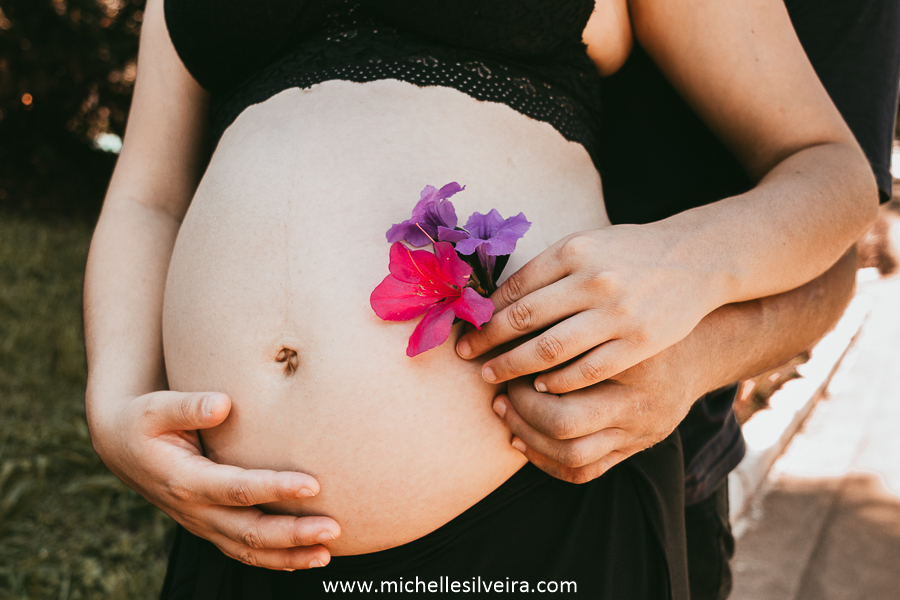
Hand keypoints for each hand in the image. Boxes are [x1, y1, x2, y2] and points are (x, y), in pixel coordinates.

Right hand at [89, 390, 339, 569]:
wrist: (122, 447)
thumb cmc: (143, 420)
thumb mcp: (155, 408)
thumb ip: (188, 406)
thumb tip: (223, 403)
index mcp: (184, 481)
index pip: (236, 489)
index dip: (275, 488)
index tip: (312, 484)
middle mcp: (195, 510)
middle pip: (249, 530)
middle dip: (293, 533)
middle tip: (334, 527)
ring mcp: (203, 524)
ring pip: (249, 550)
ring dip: (289, 555)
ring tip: (327, 552)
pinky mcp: (211, 527)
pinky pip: (245, 551)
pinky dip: (275, 560)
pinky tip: (307, 558)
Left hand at [456, 225, 726, 392]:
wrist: (695, 259)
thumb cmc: (628, 253)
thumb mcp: (585, 245)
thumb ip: (545, 269)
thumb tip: (493, 300)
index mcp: (574, 251)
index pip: (515, 288)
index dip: (485, 314)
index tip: (466, 331)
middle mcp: (593, 280)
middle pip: (524, 320)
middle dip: (489, 343)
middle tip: (467, 359)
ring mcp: (617, 313)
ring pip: (549, 351)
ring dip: (514, 367)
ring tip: (494, 378)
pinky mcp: (639, 342)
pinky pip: (586, 371)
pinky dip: (557, 383)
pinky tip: (539, 388)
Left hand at [491, 338, 702, 483]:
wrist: (698, 353)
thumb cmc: (641, 323)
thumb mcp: (611, 311)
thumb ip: (569, 322)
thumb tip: (508, 324)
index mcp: (633, 364)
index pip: (565, 378)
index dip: (525, 374)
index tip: (506, 360)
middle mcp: (638, 405)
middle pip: (564, 423)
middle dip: (522, 409)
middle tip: (500, 388)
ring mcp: (638, 434)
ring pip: (572, 455)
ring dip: (528, 437)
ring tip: (504, 411)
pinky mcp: (634, 450)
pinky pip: (583, 471)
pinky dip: (546, 461)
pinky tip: (522, 438)